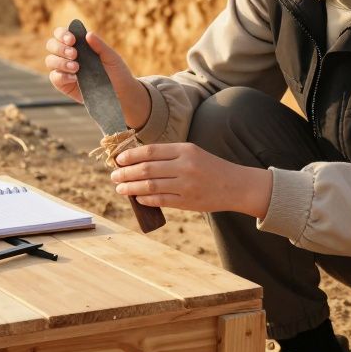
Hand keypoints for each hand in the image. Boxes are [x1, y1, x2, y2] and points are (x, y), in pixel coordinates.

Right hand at [45, 26, 150, 128]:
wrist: (121, 93)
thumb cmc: (116, 71)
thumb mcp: (111, 57)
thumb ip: (100, 46)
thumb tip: (88, 34)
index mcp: (78, 44)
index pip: (62, 34)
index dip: (62, 34)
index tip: (72, 40)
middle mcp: (68, 55)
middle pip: (51, 45)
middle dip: (60, 48)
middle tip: (74, 54)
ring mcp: (64, 70)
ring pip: (50, 60)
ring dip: (61, 61)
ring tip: (76, 67)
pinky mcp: (64, 84)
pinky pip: (55, 77)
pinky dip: (62, 75)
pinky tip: (74, 77)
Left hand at [109, 142, 273, 215]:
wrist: (236, 185)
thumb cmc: (210, 168)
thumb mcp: (192, 153)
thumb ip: (169, 155)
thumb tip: (137, 161)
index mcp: (184, 150)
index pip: (150, 151)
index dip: (130, 156)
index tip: (118, 160)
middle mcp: (184, 166)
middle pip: (146, 169)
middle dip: (125, 173)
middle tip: (114, 176)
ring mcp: (186, 185)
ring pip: (149, 185)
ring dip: (130, 187)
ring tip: (120, 188)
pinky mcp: (188, 202)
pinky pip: (160, 200)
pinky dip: (145, 199)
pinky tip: (137, 198)